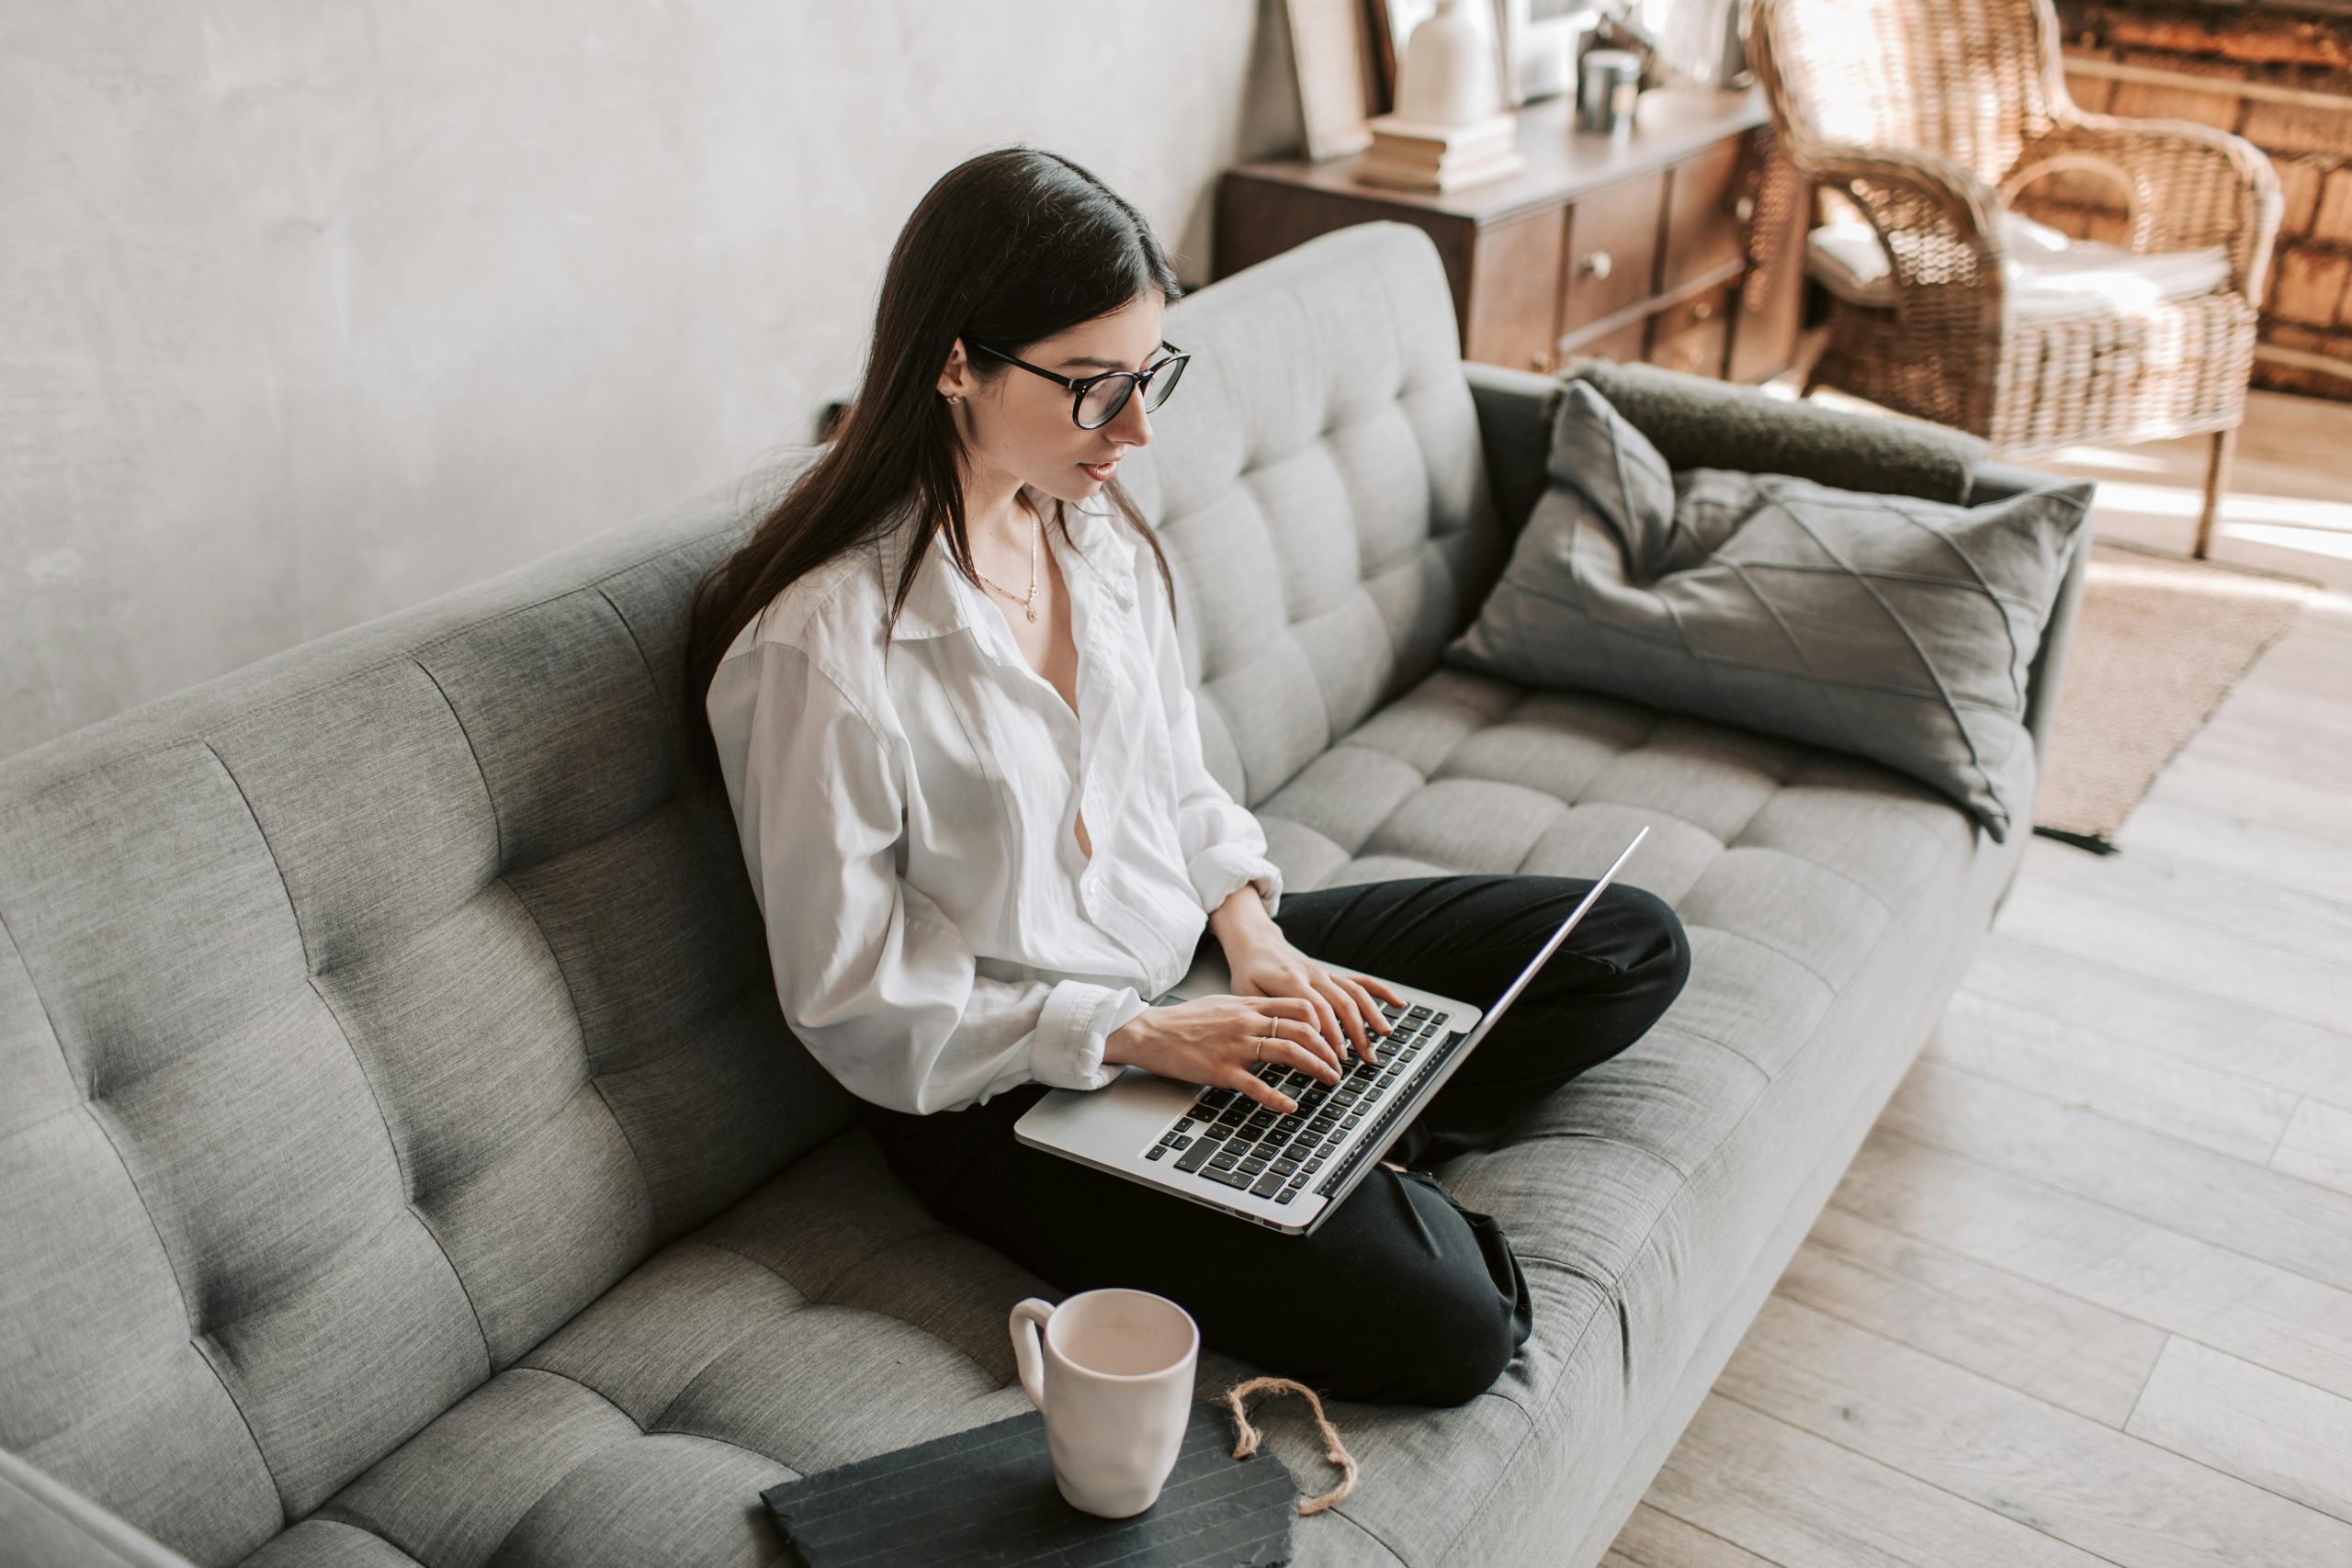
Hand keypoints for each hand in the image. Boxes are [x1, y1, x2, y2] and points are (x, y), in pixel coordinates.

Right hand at [1104, 995, 1344, 1112]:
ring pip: (1289, 1052)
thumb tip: (1274, 1015)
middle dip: (1328, 1049)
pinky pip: (1257, 1086)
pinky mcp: (1223, 1070)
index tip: (1333, 1037)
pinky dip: (1278, 1098)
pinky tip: (1291, 1107)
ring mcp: (1236, 1046)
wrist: (1151, 1032)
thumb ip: (1250, 1009)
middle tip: (1339, 1064)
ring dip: (1316, 1067)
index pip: (1299, 1006)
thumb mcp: (1222, 1005)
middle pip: (1303, 1029)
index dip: (1324, 1022)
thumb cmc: (1184, 1021)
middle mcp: (1247, 1022)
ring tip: (1329, 1079)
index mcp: (1248, 1005)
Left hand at [1222, 928, 1403, 1066]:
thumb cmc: (1249, 972)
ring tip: (1383, 1039)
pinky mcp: (1332, 975)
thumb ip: (1267, 1012)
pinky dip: (1381, 991)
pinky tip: (1398, 1004)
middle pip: (1341, 1003)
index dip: (1328, 1033)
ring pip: (1354, 994)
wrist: (1256, 943)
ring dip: (1371, 1016)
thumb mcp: (1246, 993)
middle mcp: (1313, 975)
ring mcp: (1325, 974)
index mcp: (1291, 980)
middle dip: (1355, 1032)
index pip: (1316, 1009)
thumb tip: (1284, 1036)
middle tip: (1363, 1058)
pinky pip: (1359, 982)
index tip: (1335, 1057)